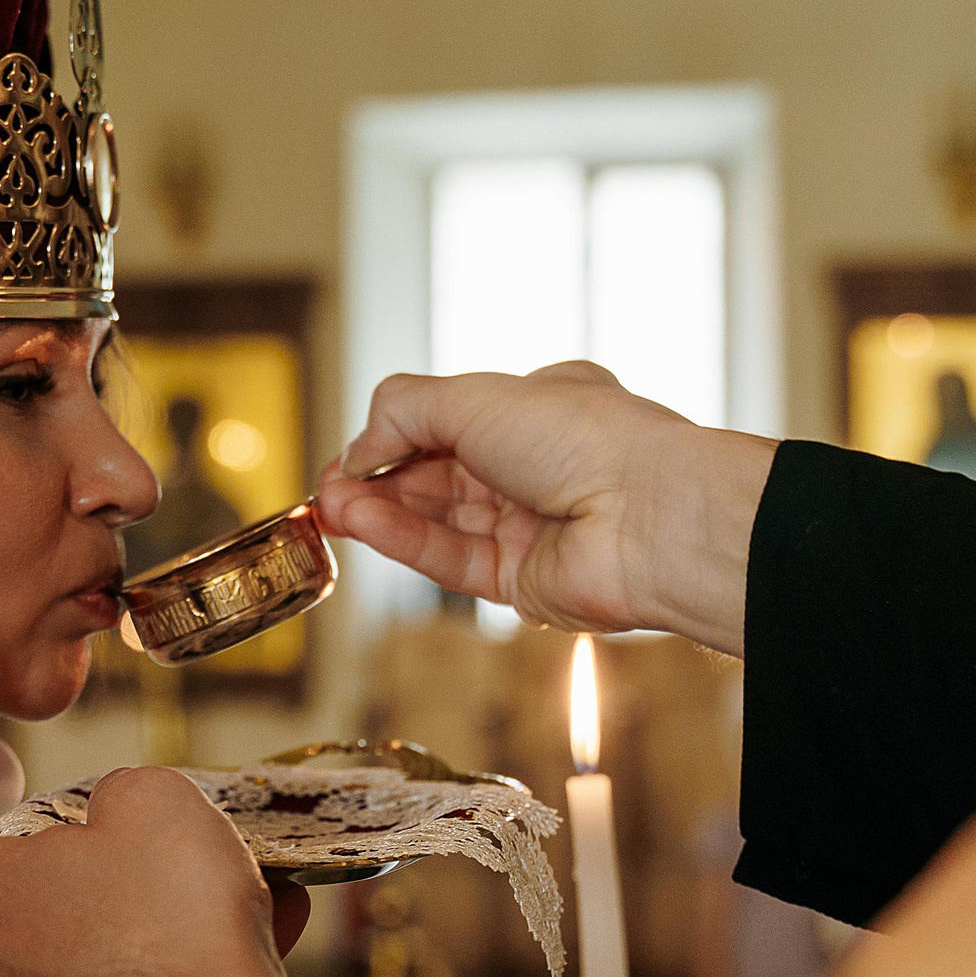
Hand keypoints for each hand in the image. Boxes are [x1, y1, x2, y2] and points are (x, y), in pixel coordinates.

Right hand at [316, 363, 777, 653]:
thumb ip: (403, 411)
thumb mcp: (475, 396)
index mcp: (539, 408)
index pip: (447, 419)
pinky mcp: (520, 580)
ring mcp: (528, 525)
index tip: (350, 453)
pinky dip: (403, 541)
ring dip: (380, 512)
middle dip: (377, 479)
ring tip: (331, 508)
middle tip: (326, 489)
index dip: (393, 436)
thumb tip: (359, 447)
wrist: (648, 515)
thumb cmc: (586, 439)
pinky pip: (449, 559)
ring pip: (436, 518)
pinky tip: (361, 525)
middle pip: (434, 474)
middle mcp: (535, 466)